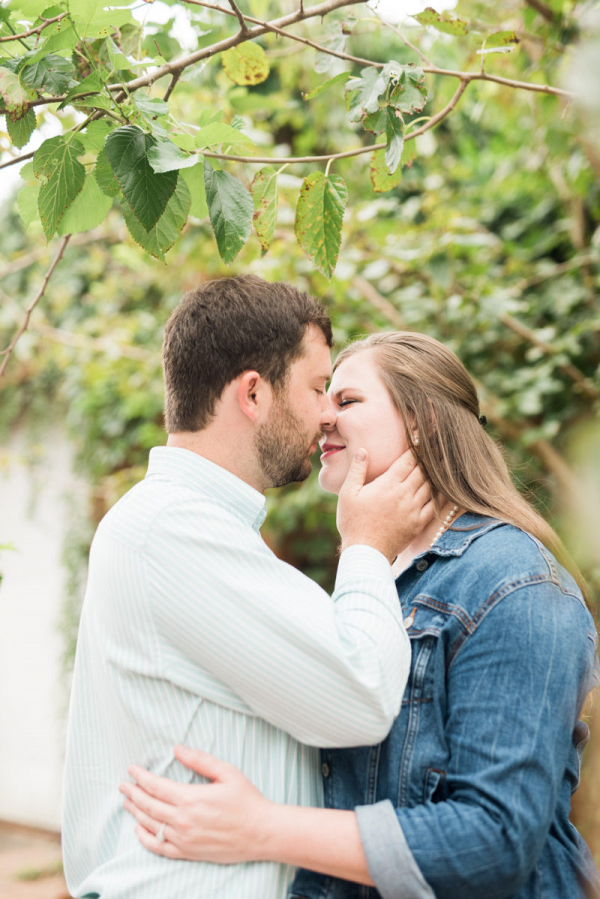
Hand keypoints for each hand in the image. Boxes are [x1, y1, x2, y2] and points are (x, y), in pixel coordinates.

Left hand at [119, 744, 273, 861]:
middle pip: (148, 805)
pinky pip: (159, 847)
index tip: (131, 769)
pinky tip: (139, 830)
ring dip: (135, 812)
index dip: (141, 777)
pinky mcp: (188, 853)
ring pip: (150, 825)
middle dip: (133, 793)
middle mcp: (183, 820)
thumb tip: (178, 749)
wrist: (261, 832)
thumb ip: (200, 760)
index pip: (156, 786)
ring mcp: (184, 839)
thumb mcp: (227, 772)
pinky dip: (145, 838)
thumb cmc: (246, 800)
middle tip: (123, 785)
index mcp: (191, 798)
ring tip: (127, 802)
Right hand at [337, 448, 433, 561]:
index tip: (422, 437)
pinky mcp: (418, 523)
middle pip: (422, 470)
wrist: (365, 552)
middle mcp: (404, 495)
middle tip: (437, 447)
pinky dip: (439, 494)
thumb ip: (357, 470)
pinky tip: (442, 488)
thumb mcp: (347, 494)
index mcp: (388, 485)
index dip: (416, 447)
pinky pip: (434, 505)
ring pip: (430, 486)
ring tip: (442, 463)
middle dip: (429, 457)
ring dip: (435, 473)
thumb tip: (363, 451)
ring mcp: (413, 509)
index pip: (407, 460)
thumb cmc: (353, 522)